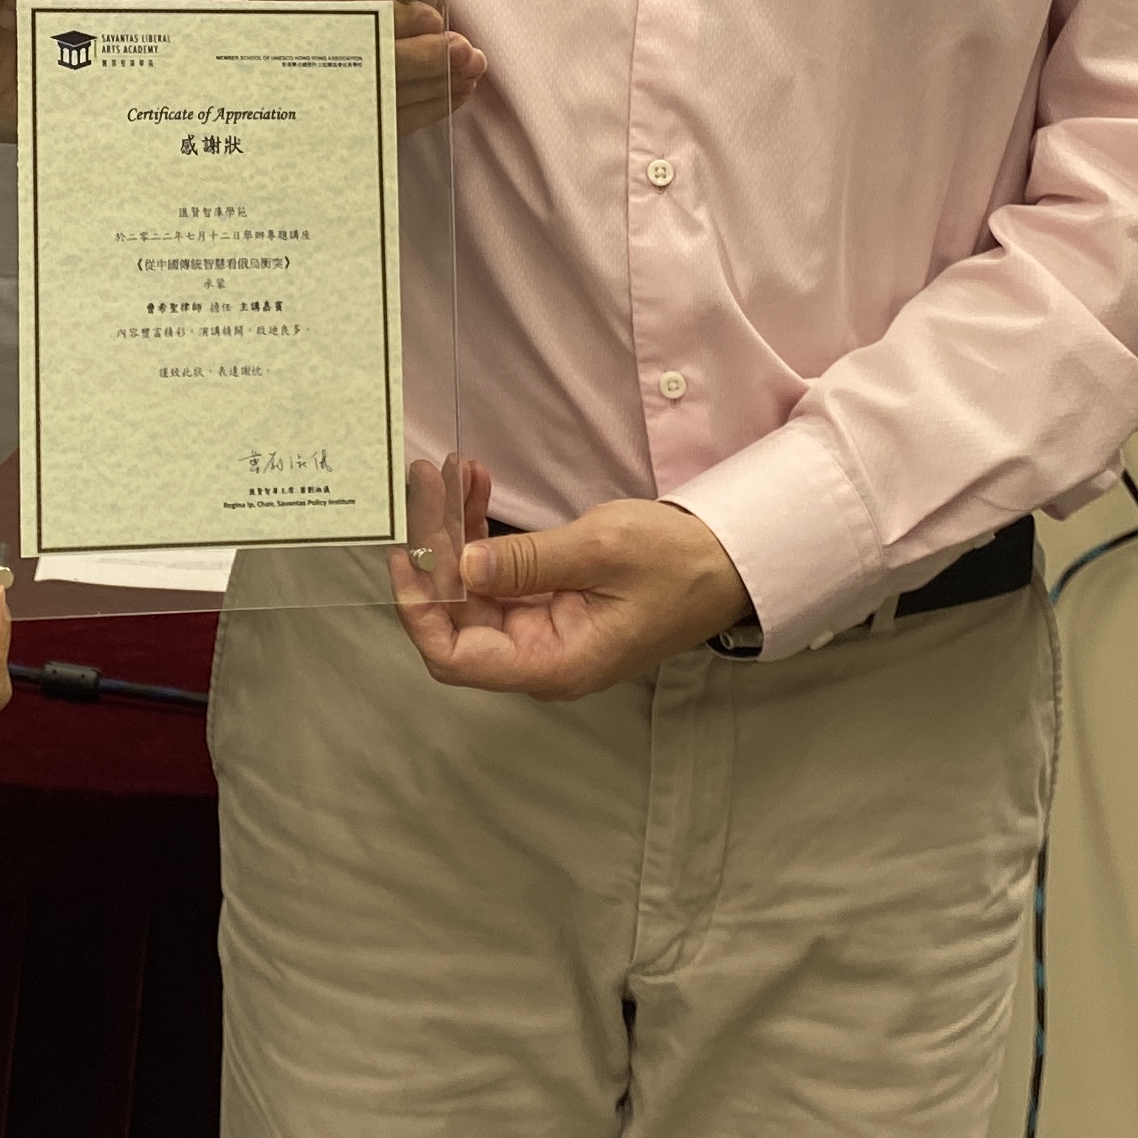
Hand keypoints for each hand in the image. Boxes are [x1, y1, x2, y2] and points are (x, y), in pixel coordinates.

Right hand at [251, 0, 486, 128]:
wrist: (347, 9)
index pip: (328, 0)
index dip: (385, 16)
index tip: (432, 19)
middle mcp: (274, 27)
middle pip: (339, 56)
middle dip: (411, 58)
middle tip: (459, 52)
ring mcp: (291, 75)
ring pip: (354, 96)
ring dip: (421, 87)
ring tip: (466, 71)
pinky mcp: (319, 109)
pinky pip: (366, 121)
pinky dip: (416, 109)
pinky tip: (451, 91)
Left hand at [387, 482, 751, 701]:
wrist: (730, 559)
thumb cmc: (679, 562)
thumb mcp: (601, 551)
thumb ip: (526, 563)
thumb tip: (461, 565)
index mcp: (552, 663)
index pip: (454, 657)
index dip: (419, 609)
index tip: (407, 551)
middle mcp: (542, 656)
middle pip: (459, 615)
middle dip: (438, 549)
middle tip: (429, 484)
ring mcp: (546, 630)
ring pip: (476, 587)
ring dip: (458, 532)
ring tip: (452, 474)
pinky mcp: (553, 603)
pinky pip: (502, 573)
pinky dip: (485, 534)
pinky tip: (478, 489)